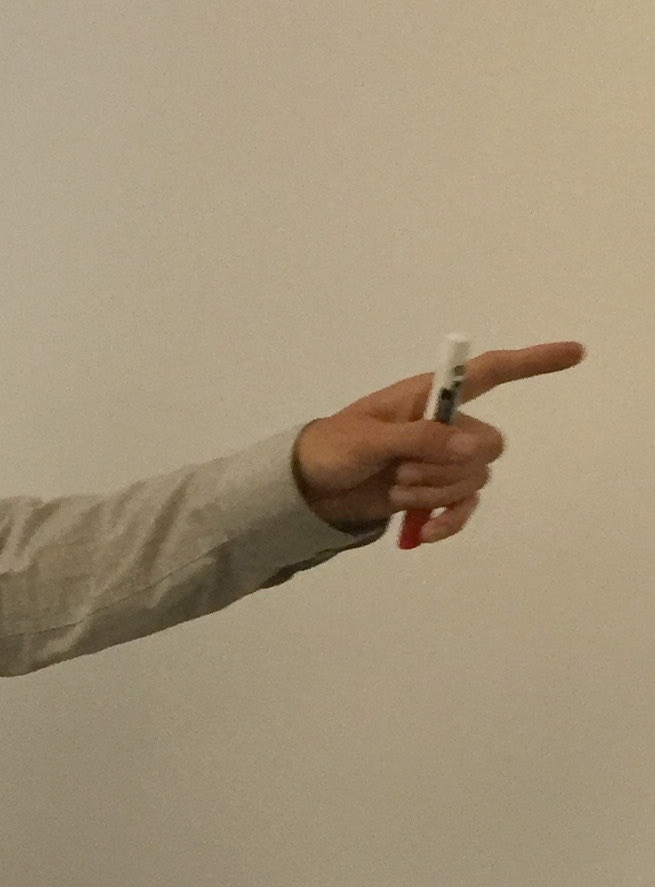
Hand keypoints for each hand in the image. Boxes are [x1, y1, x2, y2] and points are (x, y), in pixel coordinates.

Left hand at [292, 342, 583, 540]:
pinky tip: (424, 532)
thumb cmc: (332, 450)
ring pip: (474, 480)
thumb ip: (419, 440)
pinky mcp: (436, 493)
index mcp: (430, 397)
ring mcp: (443, 461)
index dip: (533, 362)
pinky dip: (448, 522)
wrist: (310, 491)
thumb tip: (472, 449)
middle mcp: (446, 426)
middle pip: (487, 446)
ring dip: (434, 493)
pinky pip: (464, 508)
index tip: (575, 353)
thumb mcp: (368, 439)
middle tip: (400, 472)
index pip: (490, 372)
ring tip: (395, 490)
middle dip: (447, 467)